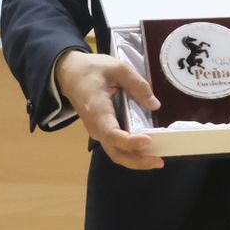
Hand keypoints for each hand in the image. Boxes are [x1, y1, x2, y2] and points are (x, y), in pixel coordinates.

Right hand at [55, 50, 163, 170]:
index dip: (130, 142)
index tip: (148, 140)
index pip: (112, 134)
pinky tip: (146, 149)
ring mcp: (97, 131)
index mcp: (97, 111)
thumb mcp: (117, 68)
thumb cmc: (91, 69)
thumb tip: (154, 105)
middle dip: (137, 161)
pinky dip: (131, 152)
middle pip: (115, 153)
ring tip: (156, 159)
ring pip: (116, 153)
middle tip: (159, 162)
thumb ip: (137, 84)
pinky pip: (116, 146)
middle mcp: (96, 127)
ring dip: (135, 159)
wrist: (70, 73)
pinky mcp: (101, 130)